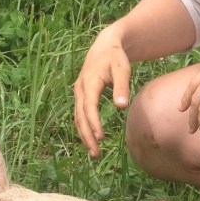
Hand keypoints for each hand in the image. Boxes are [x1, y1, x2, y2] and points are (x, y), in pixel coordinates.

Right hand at [74, 30, 132, 157]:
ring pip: (78, 118)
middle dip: (87, 136)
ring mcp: (78, 93)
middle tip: (96, 154)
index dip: (94, 123)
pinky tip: (91, 140)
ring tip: (94, 153)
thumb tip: (121, 106)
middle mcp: (80, 89)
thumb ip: (122, 87)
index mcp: (89, 82)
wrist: (104, 46)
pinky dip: (84, 129)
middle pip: (80, 117)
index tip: (101, 138)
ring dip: (84, 136)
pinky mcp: (81, 96)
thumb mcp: (122, 69)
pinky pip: (79, 115)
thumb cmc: (115, 57)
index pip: (89, 107)